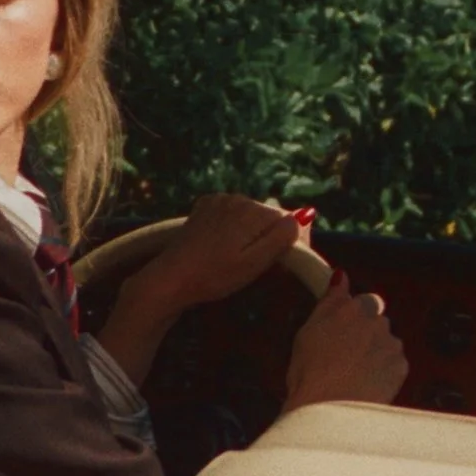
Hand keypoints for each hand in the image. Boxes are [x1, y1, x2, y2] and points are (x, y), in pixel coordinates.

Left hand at [97, 195, 305, 386]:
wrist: (171, 278)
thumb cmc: (215, 276)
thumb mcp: (254, 263)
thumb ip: (281, 238)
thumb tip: (304, 215)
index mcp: (254, 211)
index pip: (288, 221)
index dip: (286, 243)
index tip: (276, 265)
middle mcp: (238, 198)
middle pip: (267, 217)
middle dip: (266, 237)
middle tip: (250, 265)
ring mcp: (219, 200)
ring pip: (249, 216)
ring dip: (248, 233)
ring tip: (232, 258)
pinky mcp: (204, 207)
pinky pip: (230, 214)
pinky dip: (230, 227)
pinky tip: (220, 246)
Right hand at [283, 272, 408, 411]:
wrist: (330, 410)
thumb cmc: (311, 375)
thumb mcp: (306, 333)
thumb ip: (328, 301)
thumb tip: (340, 277)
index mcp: (348, 309)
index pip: (360, 300)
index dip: (352, 317)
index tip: (344, 330)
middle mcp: (374, 320)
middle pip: (375, 321)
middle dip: (364, 334)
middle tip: (343, 358)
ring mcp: (390, 343)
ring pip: (386, 342)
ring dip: (375, 353)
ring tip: (353, 375)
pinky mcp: (400, 366)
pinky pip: (395, 364)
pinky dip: (384, 372)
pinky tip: (366, 384)